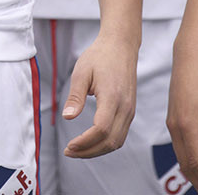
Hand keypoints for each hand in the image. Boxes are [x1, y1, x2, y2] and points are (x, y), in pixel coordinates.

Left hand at [62, 30, 136, 157]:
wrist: (121, 46)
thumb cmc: (99, 56)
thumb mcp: (81, 72)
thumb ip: (75, 96)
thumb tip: (67, 117)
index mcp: (113, 97)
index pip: (101, 129)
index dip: (85, 142)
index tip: (69, 145)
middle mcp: (125, 107)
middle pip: (110, 141)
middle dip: (89, 151)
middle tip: (69, 152)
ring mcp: (130, 110)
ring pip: (117, 142)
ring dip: (97, 150)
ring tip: (77, 150)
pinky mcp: (130, 111)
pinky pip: (120, 134)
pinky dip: (105, 143)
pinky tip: (90, 142)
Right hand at [166, 45, 197, 193]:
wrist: (189, 59)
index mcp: (187, 126)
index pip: (195, 162)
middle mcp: (175, 127)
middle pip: (185, 163)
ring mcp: (172, 123)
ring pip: (181, 155)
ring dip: (194, 171)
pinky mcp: (173, 119)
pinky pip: (180, 146)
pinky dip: (189, 158)